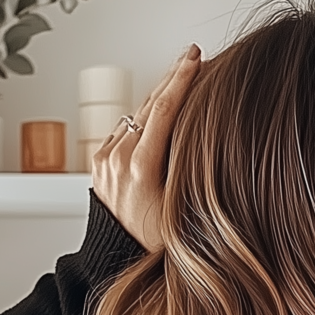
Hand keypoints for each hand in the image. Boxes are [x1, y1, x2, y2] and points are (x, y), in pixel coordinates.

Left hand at [91, 44, 202, 251]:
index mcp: (141, 168)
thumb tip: (214, 142)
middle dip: (173, 77)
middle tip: (193, 55)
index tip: (196, 58)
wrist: (112, 259)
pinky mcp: (99, 160)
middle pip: (151, 104)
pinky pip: (127, 130)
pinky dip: (146, 117)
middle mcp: (119, 158)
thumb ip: (189, 172)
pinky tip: (162, 111)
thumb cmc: (154, 243)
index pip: (165, 110)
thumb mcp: (181, 210)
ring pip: (138, 114)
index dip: (183, 80)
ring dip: (161, 96)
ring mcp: (106, 157)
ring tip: (183, 78)